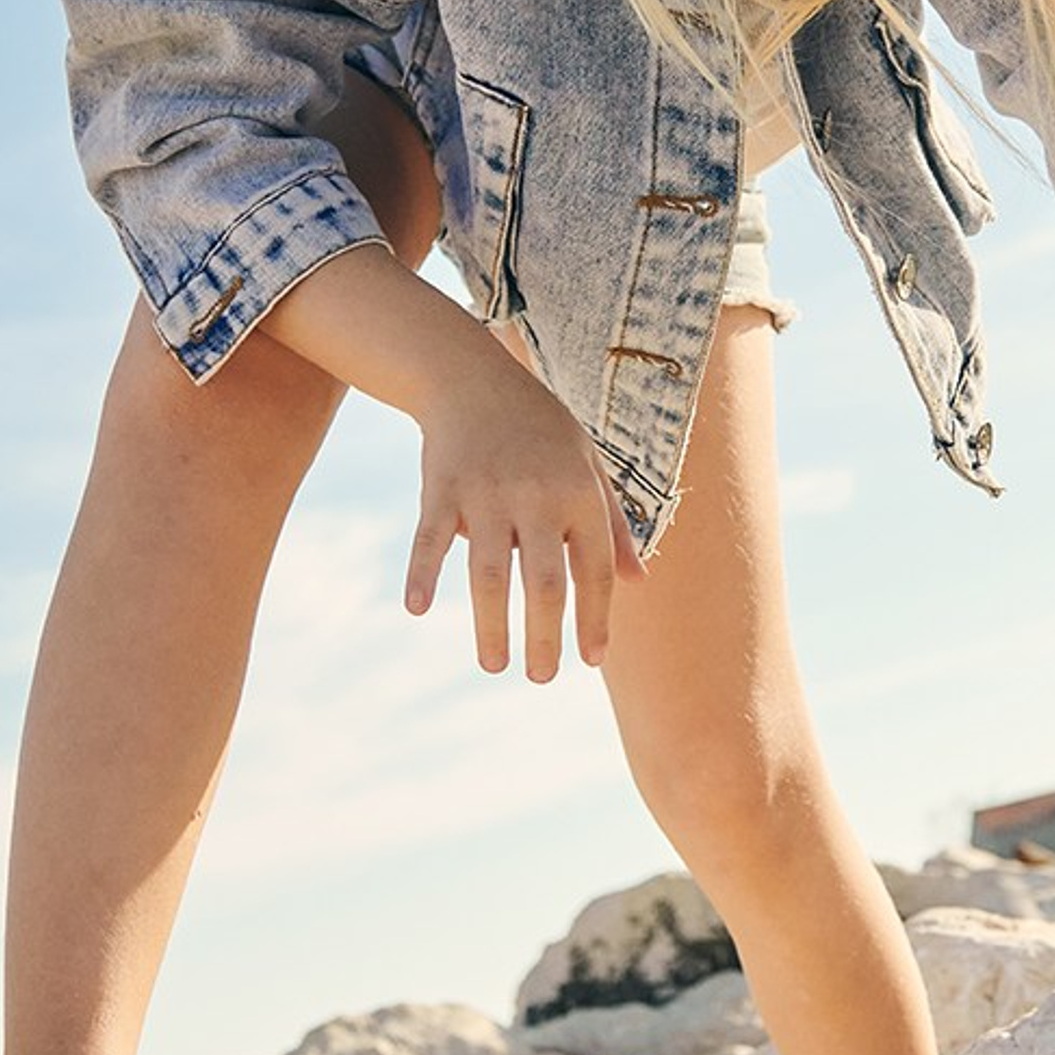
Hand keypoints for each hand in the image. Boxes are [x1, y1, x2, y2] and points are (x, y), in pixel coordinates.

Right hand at [402, 354, 647, 677]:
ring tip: (495, 666)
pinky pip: (429, 538)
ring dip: (492, 625)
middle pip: (543, 583)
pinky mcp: (441, 487)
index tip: (591, 659)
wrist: (473, 375)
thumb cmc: (540, 429)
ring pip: (489, 574)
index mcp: (579, 493)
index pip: (592, 569)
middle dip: (545, 636)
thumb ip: (613, 525)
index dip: (595, 617)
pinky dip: (421, 573)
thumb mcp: (589, 465)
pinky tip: (416, 609)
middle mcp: (537, 496)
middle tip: (541, 679)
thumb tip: (638, 582)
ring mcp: (487, 492)